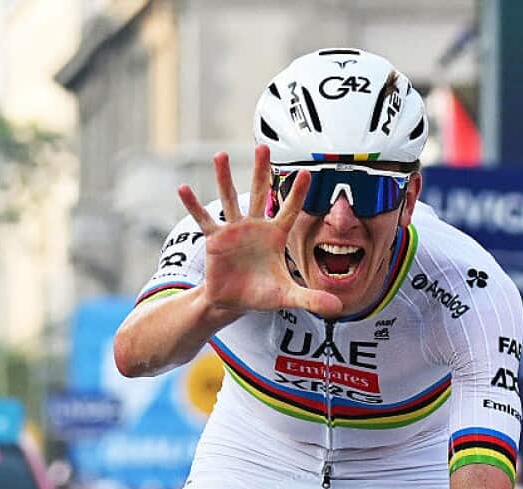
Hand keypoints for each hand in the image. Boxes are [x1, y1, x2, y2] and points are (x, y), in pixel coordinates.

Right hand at [177, 145, 342, 316]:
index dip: (298, 193)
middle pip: (259, 193)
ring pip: (230, 199)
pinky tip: (183, 189)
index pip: (289, 210)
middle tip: (263, 146)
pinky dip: (194, 206)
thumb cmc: (262, 294)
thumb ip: (312, 299)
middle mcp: (255, 227)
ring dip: (224, 177)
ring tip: (221, 155)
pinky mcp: (215, 240)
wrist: (234, 302)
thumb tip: (338, 308)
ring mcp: (234, 230)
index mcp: (276, 236)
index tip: (307, 172)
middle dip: (261, 171)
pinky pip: (204, 220)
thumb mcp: (287, 297)